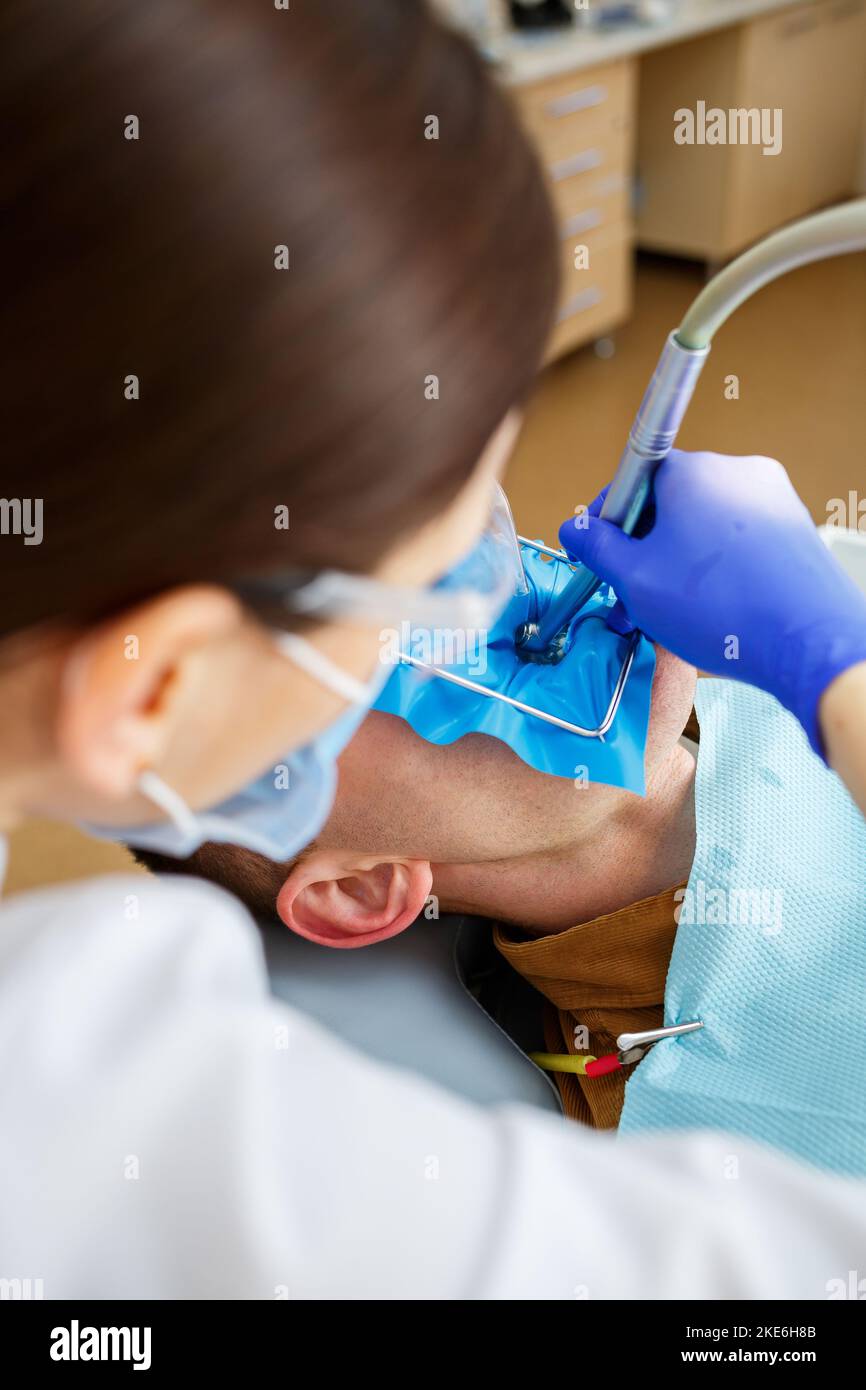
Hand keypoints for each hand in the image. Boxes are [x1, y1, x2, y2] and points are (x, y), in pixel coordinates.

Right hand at [559, 450, 865, 753]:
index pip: (633, 478)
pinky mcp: (793, 528)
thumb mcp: (635, 579)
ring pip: (703, 526)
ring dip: (678, 564)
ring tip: (668, 613)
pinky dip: (716, 569)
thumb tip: (574, 529)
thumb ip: (597, 547)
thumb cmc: (724, 608)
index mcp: (692, 471)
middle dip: (644, 551)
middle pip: (669, 504)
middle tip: (630, 595)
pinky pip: (737, 540)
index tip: (601, 553)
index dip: (610, 520)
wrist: (808, 641)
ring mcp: (771, 498)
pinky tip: (710, 610)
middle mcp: (735, 472)